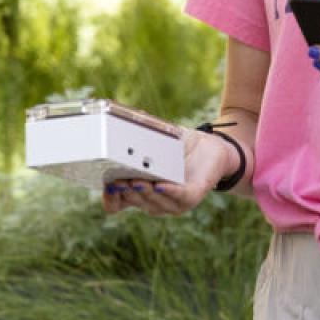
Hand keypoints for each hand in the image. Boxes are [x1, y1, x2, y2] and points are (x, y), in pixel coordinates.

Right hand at [101, 127, 243, 216]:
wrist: (213, 146)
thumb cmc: (181, 145)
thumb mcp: (158, 139)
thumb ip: (141, 132)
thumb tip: (127, 115)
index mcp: (141, 189)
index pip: (117, 204)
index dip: (110, 198)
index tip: (105, 185)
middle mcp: (153, 200)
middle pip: (134, 200)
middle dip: (125, 191)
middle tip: (118, 179)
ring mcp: (173, 202)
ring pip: (154, 202)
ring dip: (144, 192)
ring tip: (135, 180)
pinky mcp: (192, 196)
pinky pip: (178, 197)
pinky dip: (168, 191)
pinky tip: (160, 183)